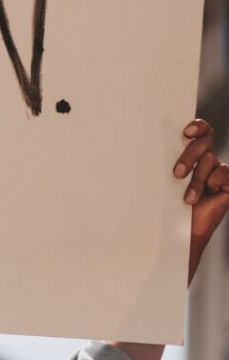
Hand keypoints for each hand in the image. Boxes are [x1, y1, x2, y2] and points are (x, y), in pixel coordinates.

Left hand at [173, 119, 228, 280]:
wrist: (178, 233)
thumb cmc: (164, 207)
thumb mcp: (160, 184)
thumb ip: (159, 166)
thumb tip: (138, 153)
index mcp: (189, 154)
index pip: (199, 130)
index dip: (197, 126)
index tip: (186, 132)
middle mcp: (205, 159)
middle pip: (204, 142)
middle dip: (189, 155)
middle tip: (176, 173)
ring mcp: (217, 171)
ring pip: (210, 160)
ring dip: (196, 180)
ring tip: (187, 198)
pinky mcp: (228, 184)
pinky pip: (224, 173)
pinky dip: (213, 182)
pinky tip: (205, 196)